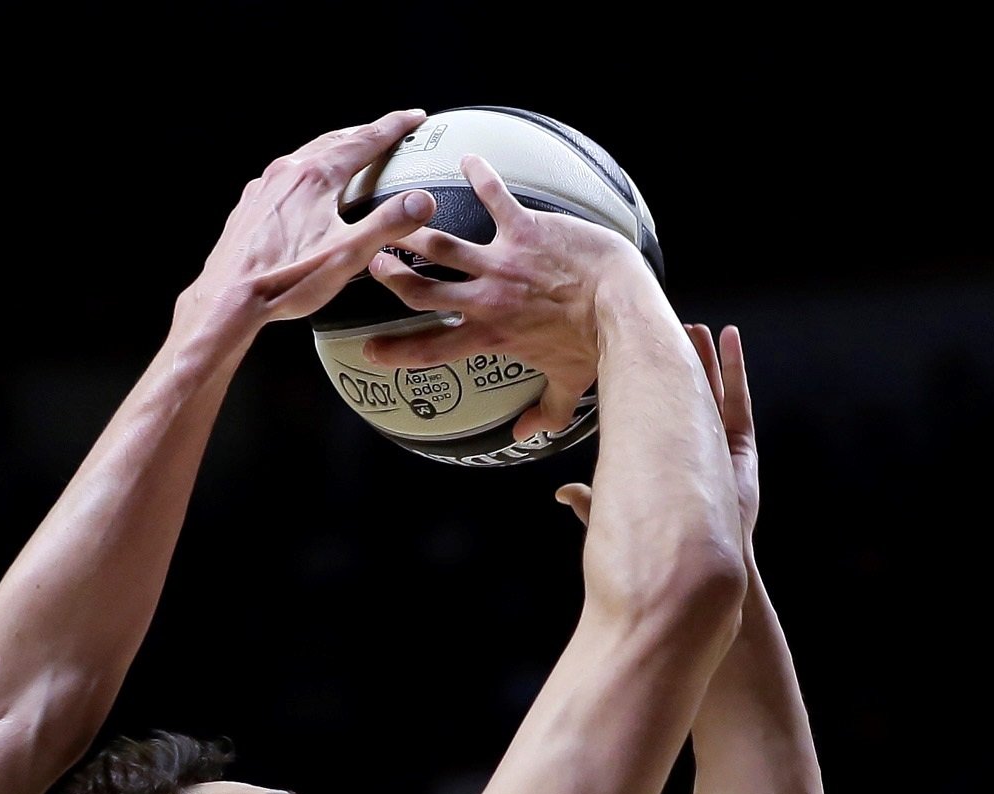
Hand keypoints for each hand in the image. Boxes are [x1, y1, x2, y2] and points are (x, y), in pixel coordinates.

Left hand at [184, 109, 437, 329]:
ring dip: (336, 150)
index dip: (394, 127)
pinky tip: (310, 188)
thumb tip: (423, 201)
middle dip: (366, 133)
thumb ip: (388, 224)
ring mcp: (265, 186)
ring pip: (308, 155)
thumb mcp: (347, 255)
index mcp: (316, 176)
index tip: (415, 119)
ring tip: (353, 154)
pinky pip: (286, 176)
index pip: (365, 140)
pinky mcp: (251, 204)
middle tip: (389, 132)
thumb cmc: (286, 280)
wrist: (229, 298)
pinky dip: (309, 172)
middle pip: (335, 141)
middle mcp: (288, 171)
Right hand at [363, 156, 645, 438]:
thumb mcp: (568, 386)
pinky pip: (495, 196)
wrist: (622, 309)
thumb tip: (527, 434)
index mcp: (491, 336)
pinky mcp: (524, 229)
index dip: (396, 352)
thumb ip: (545, 412)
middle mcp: (487, 298)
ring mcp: (502, 261)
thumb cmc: (598, 348)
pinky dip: (480, 174)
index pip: (432, 349)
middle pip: (423, 289)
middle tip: (374, 263)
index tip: (371, 351)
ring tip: (399, 215)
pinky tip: (468, 158)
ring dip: (416, 228)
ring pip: (443, 244)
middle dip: (393, 277)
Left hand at [555, 322, 759, 536]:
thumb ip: (591, 504)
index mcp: (668, 461)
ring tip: (696, 329)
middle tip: (671, 330)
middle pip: (689, 394)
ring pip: (712, 391)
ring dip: (705, 358)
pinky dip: (734, 368)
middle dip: (682, 362)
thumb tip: (561, 492)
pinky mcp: (741, 449)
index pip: (660, 413)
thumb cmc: (665, 548)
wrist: (701, 565)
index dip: (654, 385)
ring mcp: (719, 447)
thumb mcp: (619, 518)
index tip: (643, 357)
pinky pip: (738, 401)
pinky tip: (728, 340)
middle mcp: (695, 450)